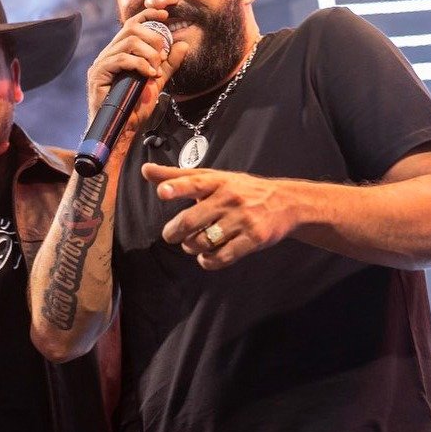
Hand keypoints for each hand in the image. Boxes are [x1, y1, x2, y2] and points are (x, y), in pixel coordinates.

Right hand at [86, 9, 187, 136]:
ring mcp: (101, 63)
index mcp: (119, 53)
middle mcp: (108, 54)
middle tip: (163, 56)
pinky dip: (139, 64)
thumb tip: (183, 44)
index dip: (148, 15)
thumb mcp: (156, 82)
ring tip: (156, 69)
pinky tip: (149, 74)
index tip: (166, 15)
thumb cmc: (134, 109)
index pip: (132, 25)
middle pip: (131, 29)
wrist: (122, 131)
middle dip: (154, 38)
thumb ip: (168, 64)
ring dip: (149, 53)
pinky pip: (121, 59)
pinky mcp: (98, 74)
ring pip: (128, 42)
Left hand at [142, 163, 296, 268]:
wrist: (285, 202)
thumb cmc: (240, 189)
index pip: (193, 182)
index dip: (176, 187)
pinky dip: (208, 261)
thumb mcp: (212, 178)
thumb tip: (145, 170)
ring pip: (204, 241)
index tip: (162, 192)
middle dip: (174, 232)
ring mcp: (243, 219)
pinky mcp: (254, 239)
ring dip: (191, 247)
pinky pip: (223, 257)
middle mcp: (230, 198)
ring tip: (191, 244)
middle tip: (170, 235)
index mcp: (218, 181)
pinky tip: (206, 257)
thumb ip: (177, 176)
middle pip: (192, 220)